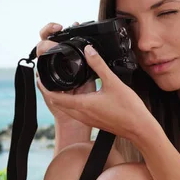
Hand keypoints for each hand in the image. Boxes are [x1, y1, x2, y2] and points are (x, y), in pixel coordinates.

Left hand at [37, 44, 155, 143]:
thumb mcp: (113, 82)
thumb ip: (98, 65)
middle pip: (57, 104)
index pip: (54, 98)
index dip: (44, 88)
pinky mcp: (94, 121)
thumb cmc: (128, 109)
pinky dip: (71, 103)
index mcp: (82, 105)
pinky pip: (76, 112)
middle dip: (49, 92)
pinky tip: (78, 96)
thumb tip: (88, 50)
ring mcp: (87, 119)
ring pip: (66, 109)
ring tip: (60, 85)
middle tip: (47, 80)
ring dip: (60, 98)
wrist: (140, 129)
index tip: (39, 78)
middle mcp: (81, 114)